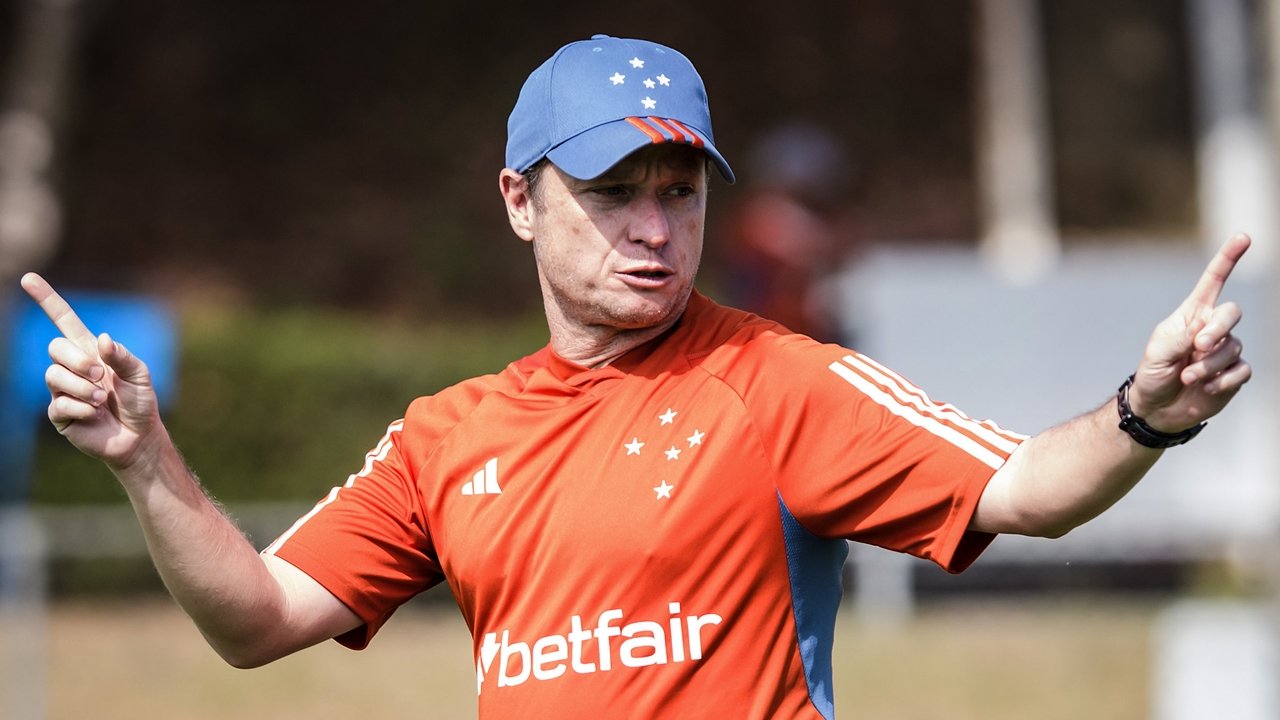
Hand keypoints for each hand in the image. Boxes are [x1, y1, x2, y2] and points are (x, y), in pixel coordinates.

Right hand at [20, 272, 160, 470]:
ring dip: (82, 387)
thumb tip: (103, 339)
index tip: (29, 278)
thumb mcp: (140, 375)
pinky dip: (82, 408)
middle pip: (54, 347)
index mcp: (90, 351)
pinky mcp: (59, 414)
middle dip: (77, 360)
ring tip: (102, 400)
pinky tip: (94, 415)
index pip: (63, 320)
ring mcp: (62, 391)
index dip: (47, 299)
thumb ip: (123, 356)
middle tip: (100, 376)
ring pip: (53, 376)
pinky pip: (58, 404)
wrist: (139, 437)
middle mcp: (72, 368)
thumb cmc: (140, 402)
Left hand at [1129, 233, 1251, 431]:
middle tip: (1197, 346)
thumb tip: (1204, 333)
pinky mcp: (1234, 374)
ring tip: (1188, 377)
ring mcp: (1225, 351)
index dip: (1228, 258)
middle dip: (1218, 328)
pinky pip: (1241, 370)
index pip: (1214, 282)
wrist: (1157, 407)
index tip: (1244, 237)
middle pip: (1231, 313)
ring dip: (1209, 364)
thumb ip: (1179, 338)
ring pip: (1233, 347)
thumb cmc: (1153, 374)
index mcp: (1192, 315)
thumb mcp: (1158, 352)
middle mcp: (1212, 329)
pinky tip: (1206, 388)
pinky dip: (1222, 380)